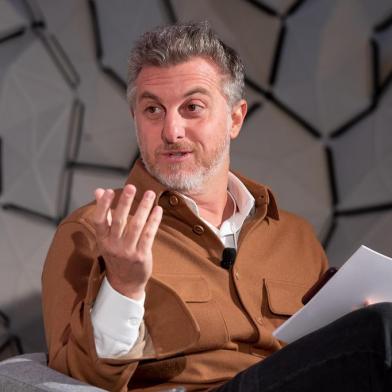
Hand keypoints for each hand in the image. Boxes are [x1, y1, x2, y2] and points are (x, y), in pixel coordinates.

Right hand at [92, 184, 162, 299]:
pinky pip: (149, 235)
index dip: (103, 206)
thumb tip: (98, 191)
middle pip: (119, 221)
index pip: (99, 220)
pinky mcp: (142, 256)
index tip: (108, 191)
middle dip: (125, 203)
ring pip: (136, 226)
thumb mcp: (106, 237)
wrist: (125, 283)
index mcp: (102, 240)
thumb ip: (104, 213)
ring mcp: (128, 252)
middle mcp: (113, 246)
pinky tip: (158, 210)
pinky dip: (154, 221)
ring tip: (150, 194)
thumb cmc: (116, 254)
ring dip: (144, 208)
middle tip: (131, 187)